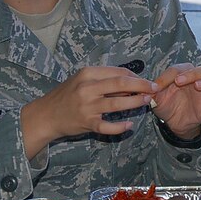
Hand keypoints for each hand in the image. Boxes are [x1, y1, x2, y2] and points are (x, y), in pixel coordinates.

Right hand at [21, 66, 157, 157]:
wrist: (46, 115)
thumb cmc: (67, 95)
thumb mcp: (82, 81)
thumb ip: (104, 80)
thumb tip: (131, 81)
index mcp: (87, 74)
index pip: (118, 72)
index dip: (136, 76)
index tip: (147, 81)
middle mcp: (87, 88)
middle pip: (121, 84)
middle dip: (142, 86)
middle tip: (155, 88)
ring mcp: (87, 106)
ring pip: (118, 104)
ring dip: (136, 103)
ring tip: (147, 102)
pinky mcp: (86, 123)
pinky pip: (108, 126)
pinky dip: (121, 127)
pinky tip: (129, 125)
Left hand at [151, 63, 200, 138]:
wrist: (172, 122)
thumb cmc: (166, 104)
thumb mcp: (156, 98)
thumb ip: (152, 91)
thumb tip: (145, 88)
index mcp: (185, 75)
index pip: (181, 69)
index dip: (168, 76)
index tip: (157, 87)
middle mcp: (199, 82)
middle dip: (193, 73)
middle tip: (179, 81)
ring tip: (198, 86)